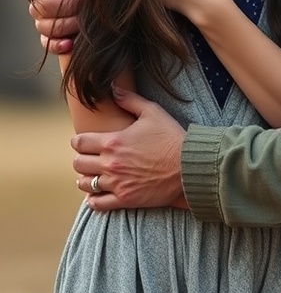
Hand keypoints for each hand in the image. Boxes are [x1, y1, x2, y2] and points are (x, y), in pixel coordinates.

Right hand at [29, 0, 82, 53]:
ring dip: (68, 23)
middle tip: (88, 1)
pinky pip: (47, 43)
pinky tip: (70, 43)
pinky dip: (57, 44)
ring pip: (47, 26)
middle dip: (71, 4)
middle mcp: (38, 1)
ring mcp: (42, 20)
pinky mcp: (50, 36)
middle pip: (45, 7)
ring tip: (85, 19)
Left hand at [72, 88, 185, 210]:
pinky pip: (98, 204)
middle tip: (89, 158)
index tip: (84, 142)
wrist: (189, 167)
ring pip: (85, 184)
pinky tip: (97, 195)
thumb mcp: (152, 112)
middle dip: (81, 159)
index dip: (79, 141)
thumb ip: (129, 100)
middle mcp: (110, 163)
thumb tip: (113, 88)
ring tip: (93, 175)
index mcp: (113, 141)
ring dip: (86, 179)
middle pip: (78, 163)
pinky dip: (93, 200)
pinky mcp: (125, 199)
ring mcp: (116, 183)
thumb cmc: (172, 137)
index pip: (79, 142)